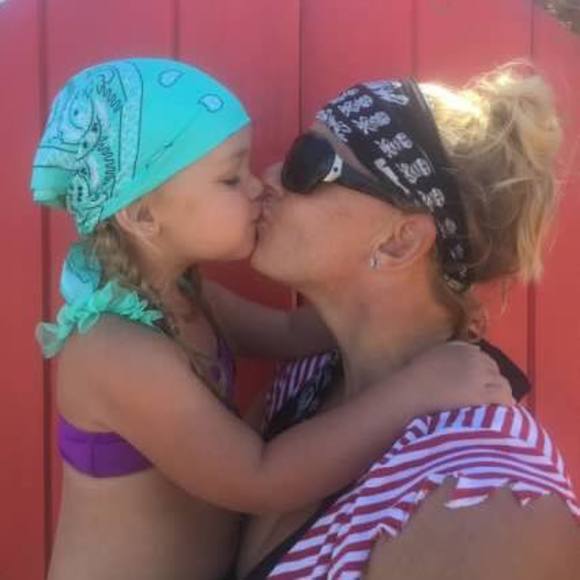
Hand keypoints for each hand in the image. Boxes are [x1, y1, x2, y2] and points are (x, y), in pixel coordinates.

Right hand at [391, 341, 513, 416]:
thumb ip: (447, 355)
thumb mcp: (429, 357)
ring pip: (502, 384)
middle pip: (494, 370)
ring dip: (501, 395)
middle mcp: (472, 357)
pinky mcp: (481, 392)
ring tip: (497, 408)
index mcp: (459, 347)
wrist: (410, 393)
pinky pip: (503, 397)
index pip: (483, 358)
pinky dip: (505, 404)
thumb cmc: (412, 379)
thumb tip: (462, 361)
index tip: (481, 385)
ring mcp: (479, 374)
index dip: (484, 373)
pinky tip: (501, 413)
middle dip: (493, 383)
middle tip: (489, 399)